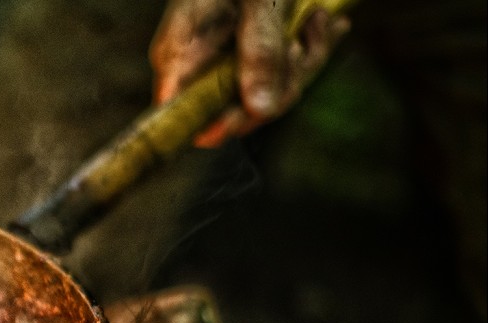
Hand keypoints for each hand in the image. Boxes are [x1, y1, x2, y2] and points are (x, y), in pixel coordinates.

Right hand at [150, 0, 350, 146]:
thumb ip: (260, 51)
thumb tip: (260, 111)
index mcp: (178, 51)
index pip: (182, 114)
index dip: (223, 121)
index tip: (264, 107)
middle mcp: (193, 63)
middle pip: (234, 109)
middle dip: (282, 82)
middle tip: (306, 40)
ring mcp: (219, 60)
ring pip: (265, 93)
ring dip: (303, 60)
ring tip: (319, 21)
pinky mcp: (245, 53)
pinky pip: (276, 73)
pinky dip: (307, 49)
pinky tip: (323, 23)